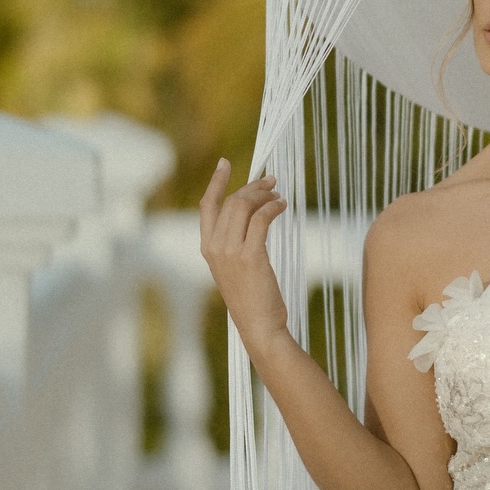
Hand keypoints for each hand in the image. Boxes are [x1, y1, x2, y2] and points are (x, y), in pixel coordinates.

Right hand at [198, 160, 289, 361]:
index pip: (207, 206)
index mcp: (207, 249)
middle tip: (271, 182)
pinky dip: (273, 208)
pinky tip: (283, 207)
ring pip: (245, 207)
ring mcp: (230, 252)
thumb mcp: (235, 269)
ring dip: (265, 195)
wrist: (259, 326)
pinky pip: (261, 220)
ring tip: (279, 195)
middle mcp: (214, 248)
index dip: (216, 182)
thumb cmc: (252, 299)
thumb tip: (251, 217)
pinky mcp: (251, 257)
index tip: (226, 162)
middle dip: (253, 187)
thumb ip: (234, 245)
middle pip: (231, 202)